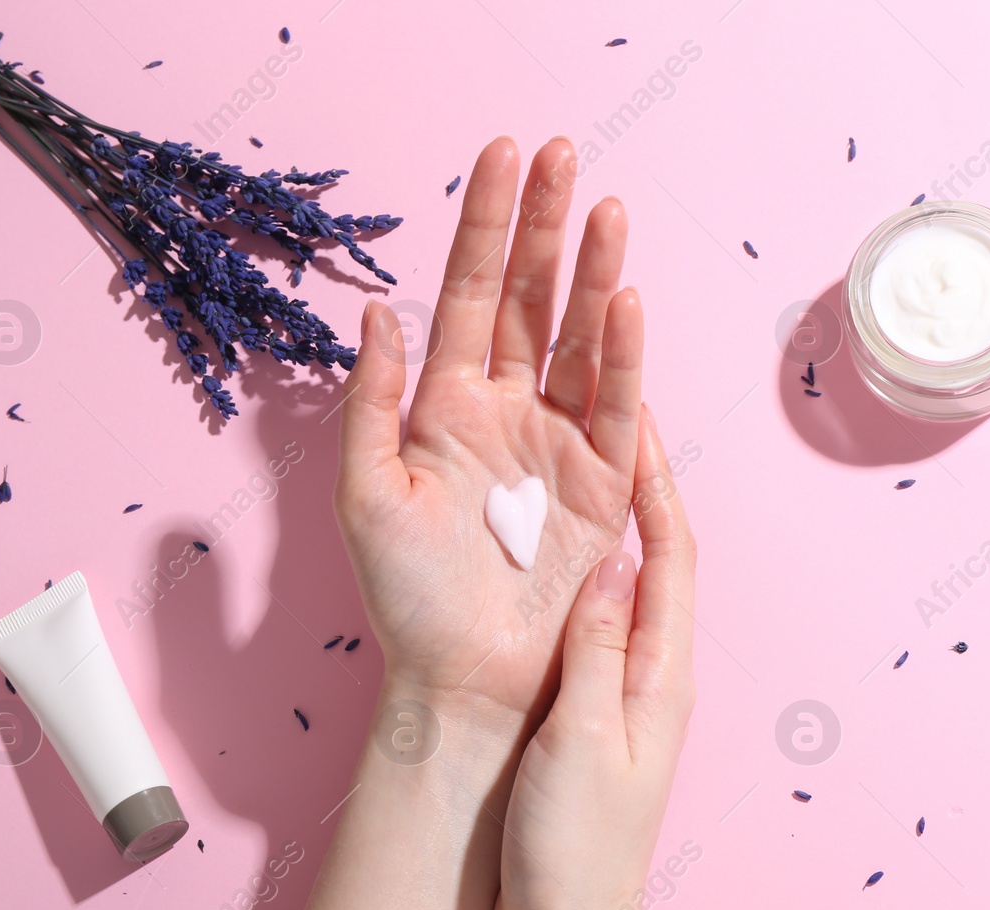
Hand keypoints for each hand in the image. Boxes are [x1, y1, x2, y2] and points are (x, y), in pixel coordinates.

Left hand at [334, 136, 642, 732]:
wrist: (464, 676)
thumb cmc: (405, 597)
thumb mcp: (366, 496)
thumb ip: (371, 402)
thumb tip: (381, 312)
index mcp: (445, 405)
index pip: (470, 293)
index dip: (486, 224)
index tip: (503, 154)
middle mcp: (507, 409)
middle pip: (532, 298)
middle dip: (546, 226)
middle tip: (565, 154)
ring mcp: (559, 441)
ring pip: (580, 339)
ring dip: (593, 274)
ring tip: (606, 210)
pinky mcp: (603, 483)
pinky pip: (615, 406)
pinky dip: (622, 356)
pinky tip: (623, 302)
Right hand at [493, 410, 699, 909]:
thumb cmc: (574, 846)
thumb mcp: (581, 740)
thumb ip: (597, 651)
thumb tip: (611, 563)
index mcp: (660, 673)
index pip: (671, 555)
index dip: (656, 484)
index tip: (635, 417)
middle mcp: (650, 672)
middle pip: (654, 558)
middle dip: (637, 487)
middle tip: (604, 422)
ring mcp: (622, 691)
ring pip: (620, 585)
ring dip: (604, 525)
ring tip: (570, 468)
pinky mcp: (589, 713)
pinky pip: (590, 624)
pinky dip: (574, 576)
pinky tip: (542, 558)